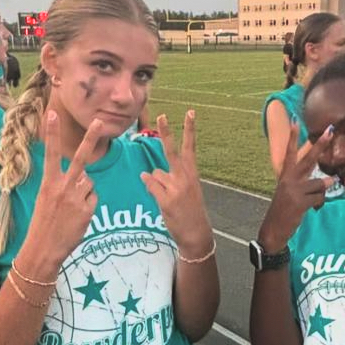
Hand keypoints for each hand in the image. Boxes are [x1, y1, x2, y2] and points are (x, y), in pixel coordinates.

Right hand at [21, 110, 100, 270]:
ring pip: (89, 183)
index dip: (51, 133)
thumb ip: (63, 185)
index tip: (52, 114)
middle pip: (80, 158)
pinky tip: (77, 217)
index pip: (50, 153)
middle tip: (99, 121)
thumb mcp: (46, 200)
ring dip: (84, 192)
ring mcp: (76, 198)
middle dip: (90, 138)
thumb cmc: (43, 224)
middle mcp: (63, 187)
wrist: (43, 249)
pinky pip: (93, 199)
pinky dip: (88, 205)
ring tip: (71, 209)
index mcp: (48, 183)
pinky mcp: (88, 210)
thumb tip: (84, 177)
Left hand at [140, 111, 212, 255]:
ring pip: (155, 174)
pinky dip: (150, 188)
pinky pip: (150, 185)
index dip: (190, 129)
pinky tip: (158, 198)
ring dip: (156, 184)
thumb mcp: (187, 190)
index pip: (191, 147)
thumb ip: (170, 178)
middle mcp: (185, 178)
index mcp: (192, 174)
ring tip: (169, 198)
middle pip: (172, 151)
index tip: (190, 112)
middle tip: (161, 115)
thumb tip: (149, 172)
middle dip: (166, 132)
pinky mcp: (166, 200)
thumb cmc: (190, 211)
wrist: (196, 232)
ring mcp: (176, 188)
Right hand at [258, 124, 334, 250]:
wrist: (273, 229)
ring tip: (310, 203)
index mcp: (285, 175)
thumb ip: (309, 184)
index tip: (295, 120)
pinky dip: (319, 204)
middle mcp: (288, 179)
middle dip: (320, 144)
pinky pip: (320, 198)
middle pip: (308, 158)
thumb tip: (330, 179)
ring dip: (320, 194)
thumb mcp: (291, 193)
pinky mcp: (300, 201)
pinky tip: (311, 209)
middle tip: (330, 130)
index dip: (292, 137)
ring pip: (320, 184)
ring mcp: (294, 189)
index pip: (290, 152)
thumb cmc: (284, 210)